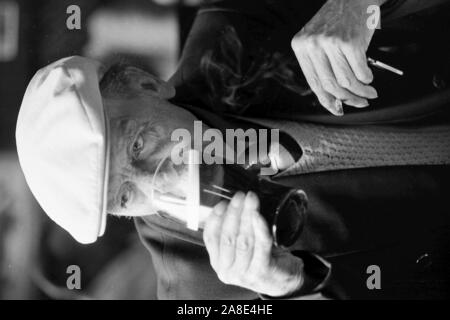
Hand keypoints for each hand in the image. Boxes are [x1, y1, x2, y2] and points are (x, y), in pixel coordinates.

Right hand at [203, 191, 304, 296]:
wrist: (283, 280)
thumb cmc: (262, 259)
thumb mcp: (240, 248)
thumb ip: (233, 231)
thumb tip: (234, 202)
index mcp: (218, 263)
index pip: (211, 237)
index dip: (216, 218)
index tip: (223, 202)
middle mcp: (227, 271)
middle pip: (228, 237)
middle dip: (233, 212)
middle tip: (240, 196)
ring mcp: (244, 273)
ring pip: (243, 240)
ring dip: (247, 216)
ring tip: (251, 200)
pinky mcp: (261, 272)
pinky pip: (261, 245)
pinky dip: (260, 228)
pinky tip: (259, 216)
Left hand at [291, 0, 384, 114]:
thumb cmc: (338, 22)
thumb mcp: (319, 41)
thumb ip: (321, 66)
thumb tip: (334, 100)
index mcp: (300, 47)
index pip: (313, 83)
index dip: (327, 101)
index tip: (338, 110)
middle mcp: (312, 45)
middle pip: (330, 85)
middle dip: (348, 99)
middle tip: (360, 103)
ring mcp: (330, 43)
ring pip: (346, 81)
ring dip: (361, 91)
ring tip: (370, 93)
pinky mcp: (349, 42)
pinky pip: (360, 71)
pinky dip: (367, 79)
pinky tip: (370, 78)